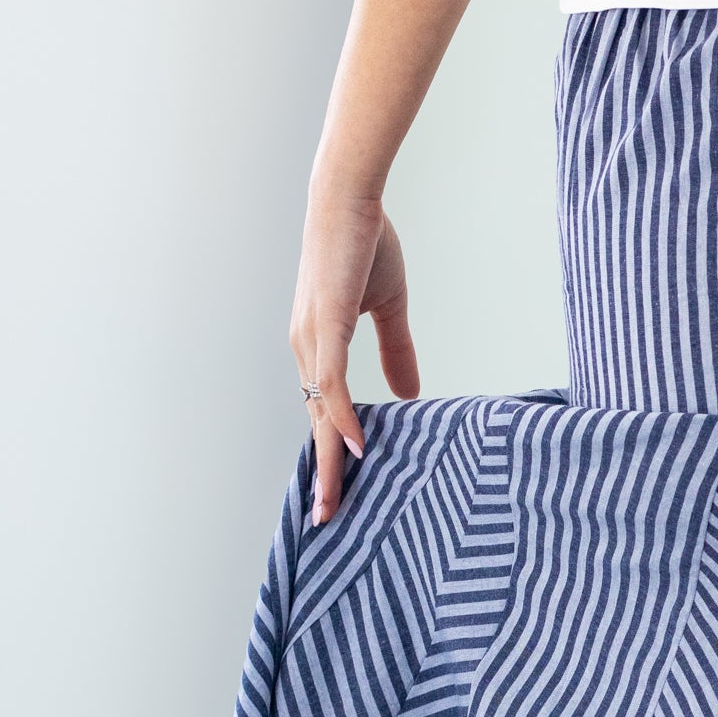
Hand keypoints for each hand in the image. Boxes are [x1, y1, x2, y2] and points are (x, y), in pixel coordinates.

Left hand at [287, 185, 418, 524]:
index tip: (340, 490)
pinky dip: (343, 416)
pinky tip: (355, 445)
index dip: (331, 451)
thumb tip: (409, 395)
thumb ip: (397, 351)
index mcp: (319, 346)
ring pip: (320, 412)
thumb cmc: (365, 243)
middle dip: (324, 474)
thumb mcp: (388, 307)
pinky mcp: (327, 324)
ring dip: (329, 460)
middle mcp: (307, 348)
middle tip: (328, 518)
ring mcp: (313, 338)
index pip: (324, 410)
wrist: (348, 197)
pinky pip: (334, 382)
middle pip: (315, 423)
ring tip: (335, 500)